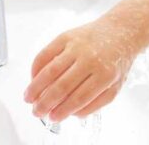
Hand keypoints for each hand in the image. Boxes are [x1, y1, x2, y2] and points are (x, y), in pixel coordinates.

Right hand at [23, 17, 139, 121]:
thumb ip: (97, 103)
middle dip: (45, 103)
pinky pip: (45, 53)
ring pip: (50, 71)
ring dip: (36, 87)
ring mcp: (77, 46)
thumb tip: (73, 114)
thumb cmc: (116, 61)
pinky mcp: (66, 36)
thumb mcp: (116, 85)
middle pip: (62, 86)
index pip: (79, 97)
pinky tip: (33, 79)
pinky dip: (35, 68)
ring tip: (28, 98)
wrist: (120, 31)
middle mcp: (91, 59)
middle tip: (36, 112)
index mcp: (105, 74)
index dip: (63, 110)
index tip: (53, 118)